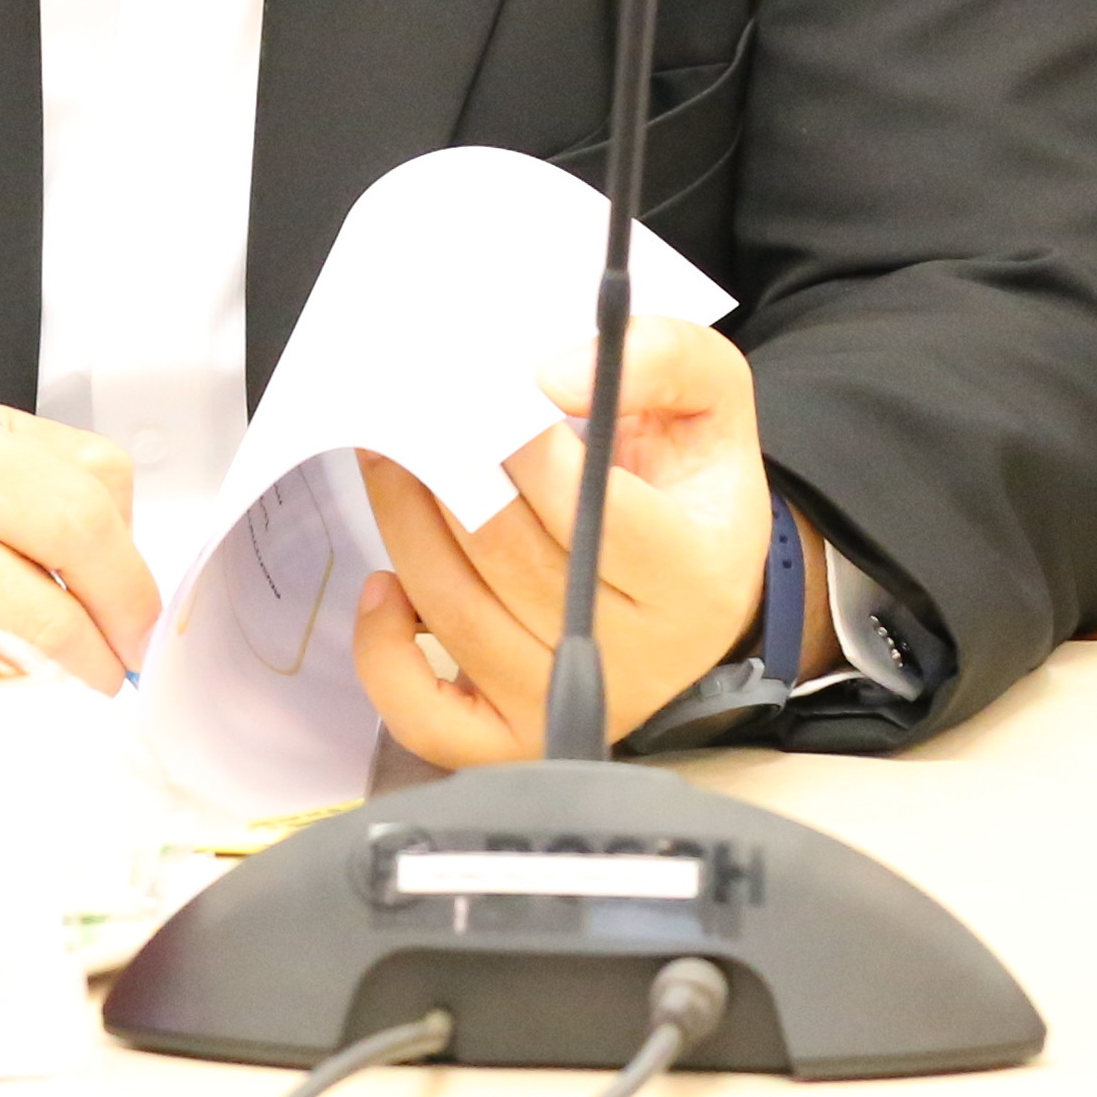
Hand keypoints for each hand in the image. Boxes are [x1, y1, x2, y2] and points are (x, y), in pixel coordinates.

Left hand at [352, 316, 774, 765]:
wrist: (703, 599)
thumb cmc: (691, 493)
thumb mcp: (713, 402)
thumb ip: (661, 358)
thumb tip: (552, 379)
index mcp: (691, 573)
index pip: (586, 503)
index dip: (517, 439)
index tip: (477, 386)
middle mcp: (632, 656)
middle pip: (504, 550)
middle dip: (443, 466)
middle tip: (408, 405)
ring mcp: (564, 704)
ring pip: (453, 609)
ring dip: (403, 522)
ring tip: (389, 458)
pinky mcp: (509, 738)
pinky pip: (422, 713)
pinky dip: (382, 651)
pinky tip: (385, 586)